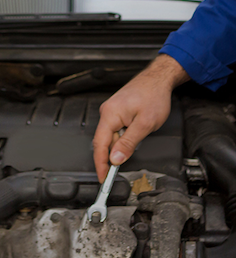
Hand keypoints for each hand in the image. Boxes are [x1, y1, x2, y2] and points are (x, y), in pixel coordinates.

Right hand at [92, 54, 189, 181]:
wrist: (157, 79)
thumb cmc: (153, 96)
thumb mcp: (144, 124)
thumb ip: (129, 143)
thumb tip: (116, 159)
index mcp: (110, 115)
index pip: (100, 144)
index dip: (100, 163)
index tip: (102, 178)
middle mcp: (107, 112)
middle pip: (104, 141)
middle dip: (108, 158)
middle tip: (113, 176)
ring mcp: (111, 111)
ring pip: (111, 136)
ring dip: (117, 147)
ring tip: (127, 155)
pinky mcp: (117, 111)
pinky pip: (115, 129)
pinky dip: (119, 140)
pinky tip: (129, 142)